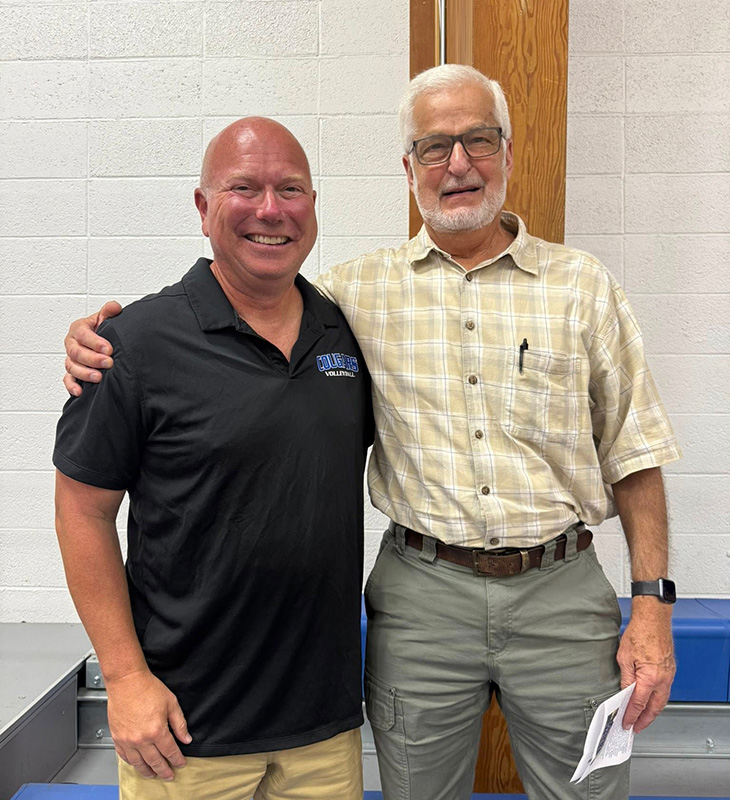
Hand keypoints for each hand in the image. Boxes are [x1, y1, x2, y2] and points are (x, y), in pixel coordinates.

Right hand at [63, 301, 121, 395]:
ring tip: (98, 377)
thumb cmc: (104, 330)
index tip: (109, 349)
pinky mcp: (72, 372)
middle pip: (76, 352)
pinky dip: (72, 386)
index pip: (83, 335)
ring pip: (71, 367)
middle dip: (92, 359)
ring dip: (84, 373)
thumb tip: (114, 307)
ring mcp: (71, 359)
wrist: (104, 343)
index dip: (95, 342)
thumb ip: (109, 311)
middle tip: (108, 363)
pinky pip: (68, 380)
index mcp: (79, 329)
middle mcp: (72, 344)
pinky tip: (80, 391)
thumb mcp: (107, 318)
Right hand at [106, 668, 191, 779]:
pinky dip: (132, 762)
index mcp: (157, 731)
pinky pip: (124, 756)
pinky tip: (137, 763)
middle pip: (155, 761)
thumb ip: (180, 723)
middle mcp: (141, 739)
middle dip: (164, 770)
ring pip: (138, 763)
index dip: (177, 759)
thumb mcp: (171, 703)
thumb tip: (186, 738)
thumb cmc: (148, 688)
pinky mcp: (117, 737)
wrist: (127, 681)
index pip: (170, 751)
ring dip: (147, 771)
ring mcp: (127, 740)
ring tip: (153, 775)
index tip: (181, 763)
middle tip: (169, 776)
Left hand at [617, 603, 674, 732]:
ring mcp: (668, 674)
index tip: (626, 723)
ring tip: (643, 718)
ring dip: (652, 711)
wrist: (653, 618)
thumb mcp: (624, 657)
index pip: (638, 704)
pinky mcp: (670, 669)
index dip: (631, 716)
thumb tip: (624, 692)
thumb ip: (626, 678)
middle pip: (654, 707)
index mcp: (650, 678)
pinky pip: (664, 690)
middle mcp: (662, 679)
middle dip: (645, 720)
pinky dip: (657, 699)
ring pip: (661, 700)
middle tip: (636, 727)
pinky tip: (651, 700)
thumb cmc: (639, 632)